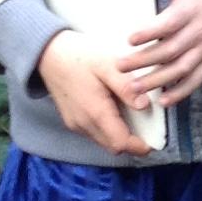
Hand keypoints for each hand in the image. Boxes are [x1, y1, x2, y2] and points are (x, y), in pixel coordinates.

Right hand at [37, 30, 155, 155]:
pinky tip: (115, 113)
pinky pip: (94, 134)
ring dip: (119, 137)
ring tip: (134, 120)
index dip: (139, 146)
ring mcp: (75, 124)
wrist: (48, 54)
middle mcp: (83, 124)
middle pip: (113, 146)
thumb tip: (145, 105)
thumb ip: (125, 86)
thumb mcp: (106, 65)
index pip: (120, 143)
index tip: (153, 141)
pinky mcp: (71, 121)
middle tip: (148, 130)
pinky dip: (108, 131)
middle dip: (132, 144)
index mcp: (95, 113)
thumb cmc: (79, 57)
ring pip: (103, 142)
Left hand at [119, 0, 201, 107]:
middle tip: (120, 67)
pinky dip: (181, 92)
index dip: (150, 33)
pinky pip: (196, 79)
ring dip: (157, 81)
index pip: (169, 23)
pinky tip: (164, 101)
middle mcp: (198, 31)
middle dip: (143, 61)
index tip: (130, 39)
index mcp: (190, 9)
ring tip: (134, 89)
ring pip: (180, 69)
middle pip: (169, 50)